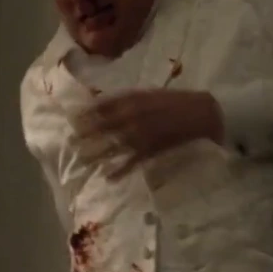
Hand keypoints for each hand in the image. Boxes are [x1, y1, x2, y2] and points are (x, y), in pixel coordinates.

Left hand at [76, 89, 223, 178]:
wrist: (203, 113)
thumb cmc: (174, 102)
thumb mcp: (148, 94)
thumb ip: (126, 99)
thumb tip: (100, 104)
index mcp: (134, 100)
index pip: (103, 107)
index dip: (86, 114)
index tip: (71, 121)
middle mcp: (134, 117)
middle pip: (104, 127)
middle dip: (86, 136)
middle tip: (69, 143)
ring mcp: (143, 135)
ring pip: (114, 146)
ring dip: (97, 154)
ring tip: (82, 161)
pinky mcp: (153, 151)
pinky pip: (133, 162)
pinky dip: (120, 171)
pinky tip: (108, 177)